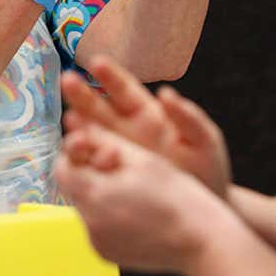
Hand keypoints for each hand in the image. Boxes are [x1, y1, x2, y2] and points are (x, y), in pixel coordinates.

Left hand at [55, 125, 233, 275]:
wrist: (203, 241)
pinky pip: (98, 228)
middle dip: (89, 172)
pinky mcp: (109, 255)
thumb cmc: (178, 196)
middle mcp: (90, 225)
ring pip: (86, 207)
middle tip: (119, 163)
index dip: (76, 152)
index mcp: (94, 197)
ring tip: (132, 186)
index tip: (96, 146)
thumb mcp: (139, 157)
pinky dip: (109, 215)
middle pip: (74, 188)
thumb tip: (76, 133)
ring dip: (99, 192)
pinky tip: (135, 208)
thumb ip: (101, 141)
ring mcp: (98, 244)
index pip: (62, 168)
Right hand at [61, 56, 230, 197]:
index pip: (125, 90)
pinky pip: (91, 163)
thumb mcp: (205, 141)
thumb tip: (166, 93)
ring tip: (68, 117)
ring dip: (78, 124)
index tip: (96, 63)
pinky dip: (82, 157)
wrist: (203, 212)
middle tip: (67, 80)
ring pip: (90, 134)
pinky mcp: (111, 177)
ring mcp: (117, 153)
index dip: (110, 77)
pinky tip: (74, 153)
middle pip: (99, 107)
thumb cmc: (208, 171)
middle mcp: (127, 130)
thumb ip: (188, 118)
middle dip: (82, 93)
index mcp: (149, 115)